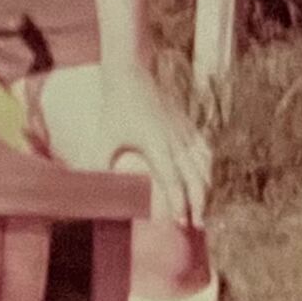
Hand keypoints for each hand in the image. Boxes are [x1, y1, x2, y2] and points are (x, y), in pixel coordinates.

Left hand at [100, 65, 210, 228]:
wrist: (131, 75)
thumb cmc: (115, 108)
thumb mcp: (105, 137)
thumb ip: (100, 164)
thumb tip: (92, 187)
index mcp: (157, 146)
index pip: (174, 182)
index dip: (179, 204)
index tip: (181, 223)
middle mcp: (177, 142)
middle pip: (196, 179)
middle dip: (199, 204)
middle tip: (197, 225)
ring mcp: (186, 133)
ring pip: (205, 168)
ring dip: (206, 190)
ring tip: (203, 210)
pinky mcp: (189, 126)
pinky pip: (206, 152)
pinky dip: (209, 170)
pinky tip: (206, 182)